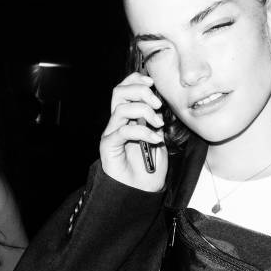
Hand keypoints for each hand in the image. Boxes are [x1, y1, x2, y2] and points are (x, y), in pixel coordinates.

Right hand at [99, 73, 167, 191]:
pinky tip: (156, 139)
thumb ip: (156, 120)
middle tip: (158, 104)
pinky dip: (142, 132)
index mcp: (128, 116)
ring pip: (121, 108)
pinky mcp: (109, 146)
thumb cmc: (150, 166)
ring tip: (159, 125)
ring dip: (144, 112)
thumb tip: (160, 103)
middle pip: (119, 92)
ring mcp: (112, 133)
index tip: (153, 82)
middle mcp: (117, 121)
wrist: (142, 190)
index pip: (125, 88)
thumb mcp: (159, 138)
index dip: (136, 80)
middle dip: (140, 91)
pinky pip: (123, 131)